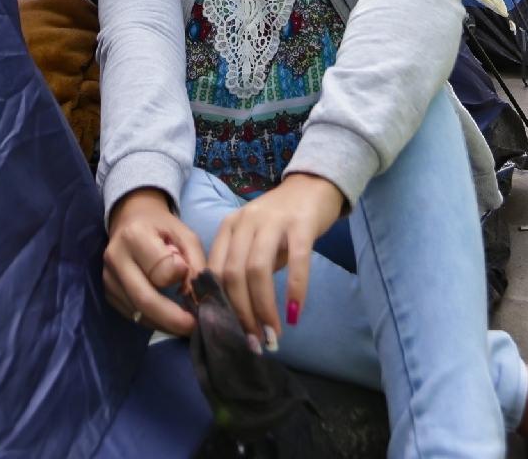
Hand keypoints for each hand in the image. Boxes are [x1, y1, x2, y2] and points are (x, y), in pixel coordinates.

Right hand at [105, 190, 206, 336]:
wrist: (131, 221)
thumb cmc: (162, 228)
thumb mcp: (185, 235)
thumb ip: (196, 263)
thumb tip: (197, 298)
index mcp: (135, 236)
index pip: (160, 270)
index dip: (180, 277)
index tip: (191, 277)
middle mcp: (116, 258)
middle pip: (144, 299)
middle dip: (172, 319)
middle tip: (195, 327)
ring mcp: (108, 278)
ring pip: (137, 312)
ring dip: (164, 323)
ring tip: (186, 325)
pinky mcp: (107, 293)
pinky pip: (132, 315)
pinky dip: (153, 321)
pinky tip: (168, 319)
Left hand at [209, 173, 344, 349]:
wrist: (313, 184)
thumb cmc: (281, 220)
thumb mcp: (254, 240)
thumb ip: (243, 267)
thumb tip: (238, 314)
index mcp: (229, 227)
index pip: (214, 271)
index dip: (220, 306)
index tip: (228, 333)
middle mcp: (245, 222)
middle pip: (233, 274)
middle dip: (241, 313)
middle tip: (254, 341)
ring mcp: (273, 221)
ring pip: (257, 270)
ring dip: (263, 308)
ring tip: (272, 334)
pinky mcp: (301, 223)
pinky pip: (296, 260)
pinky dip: (295, 289)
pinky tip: (295, 313)